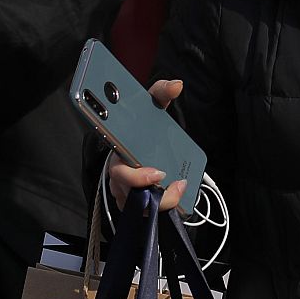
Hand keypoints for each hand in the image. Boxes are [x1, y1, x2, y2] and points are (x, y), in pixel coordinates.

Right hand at [106, 79, 187, 213]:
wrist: (131, 146)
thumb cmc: (137, 129)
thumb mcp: (148, 109)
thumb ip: (160, 93)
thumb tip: (176, 85)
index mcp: (117, 156)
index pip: (120, 171)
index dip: (137, 177)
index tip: (158, 174)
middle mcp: (118, 179)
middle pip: (135, 197)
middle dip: (159, 196)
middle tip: (179, 185)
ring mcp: (126, 195)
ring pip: (144, 209)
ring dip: (166, 202)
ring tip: (183, 188)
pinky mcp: (136, 206)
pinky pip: (150, 213)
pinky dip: (167, 207)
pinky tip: (181, 195)